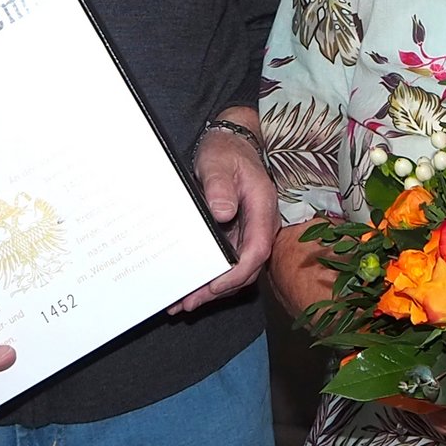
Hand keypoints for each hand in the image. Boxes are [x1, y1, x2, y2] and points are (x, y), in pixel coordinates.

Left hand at [171, 106, 279, 312]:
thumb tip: (223, 213)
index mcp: (262, 207)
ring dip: (212, 288)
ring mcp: (249, 231)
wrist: (232, 143)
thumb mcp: (218, 162)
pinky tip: (190, 285)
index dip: (236, 273)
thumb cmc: (226, 151)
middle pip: (247, 268)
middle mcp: (260, 224)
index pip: (257, 250)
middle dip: (218, 289)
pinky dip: (211, 276)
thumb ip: (220, 185)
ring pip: (238, 269)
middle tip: (188, 302)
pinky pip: (228, 261)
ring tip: (183, 302)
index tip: (212, 286)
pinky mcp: (238, 234)